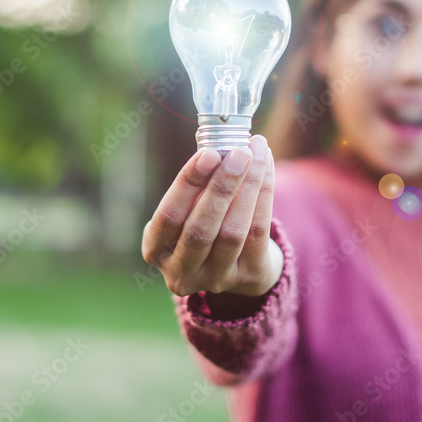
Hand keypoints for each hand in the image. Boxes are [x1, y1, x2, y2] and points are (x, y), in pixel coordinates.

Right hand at [141, 134, 281, 297]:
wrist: (239, 264)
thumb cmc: (205, 222)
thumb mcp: (188, 209)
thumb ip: (196, 183)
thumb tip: (218, 141)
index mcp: (156, 250)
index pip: (169, 216)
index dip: (188, 184)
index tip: (209, 153)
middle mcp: (181, 271)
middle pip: (201, 228)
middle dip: (222, 186)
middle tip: (238, 152)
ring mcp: (216, 279)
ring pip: (233, 231)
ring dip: (248, 187)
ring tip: (256, 153)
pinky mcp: (249, 277)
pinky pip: (258, 232)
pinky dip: (264, 195)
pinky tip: (265, 167)